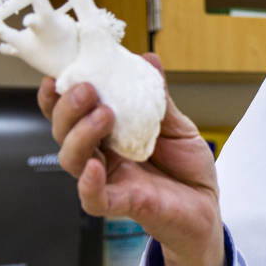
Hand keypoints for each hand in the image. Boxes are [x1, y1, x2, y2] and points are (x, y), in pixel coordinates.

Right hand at [38, 53, 225, 265]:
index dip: (58, 94)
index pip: (72, 112)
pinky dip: (88, 183)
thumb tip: (149, 59)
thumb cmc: (187, 168)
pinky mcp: (121, 204)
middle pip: (63, 131)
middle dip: (68, 108)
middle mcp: (100, 156)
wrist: (207, 206)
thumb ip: (158, 98)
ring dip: (81, 134)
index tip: (59, 71)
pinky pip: (93, 198)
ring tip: (104, 114)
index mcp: (108, 134)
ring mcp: (108, 180)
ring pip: (72, 160)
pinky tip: (93, 165)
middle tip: (88, 89)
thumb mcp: (177, 125)